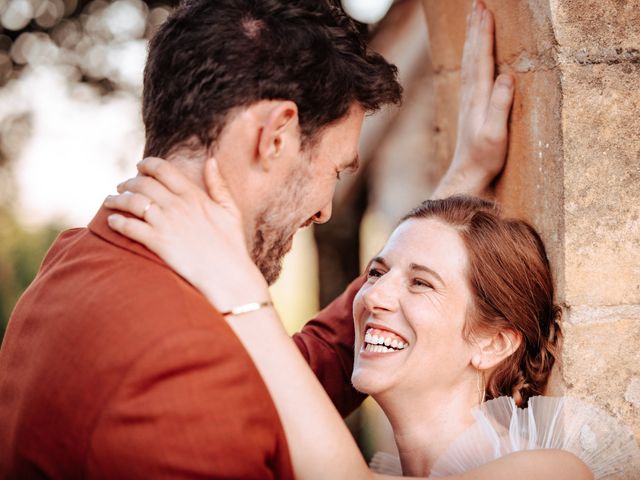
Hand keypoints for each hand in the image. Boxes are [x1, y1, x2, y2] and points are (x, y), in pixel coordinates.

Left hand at [104, 157, 269, 312]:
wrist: (227, 275)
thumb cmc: (231, 245)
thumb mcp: (230, 210)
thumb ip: (219, 184)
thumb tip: (210, 160)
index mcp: (194, 195)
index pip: (163, 169)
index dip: (146, 165)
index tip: (139, 167)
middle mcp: (178, 205)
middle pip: (143, 183)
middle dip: (128, 182)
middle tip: (121, 187)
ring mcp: (166, 223)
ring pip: (132, 202)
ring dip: (116, 199)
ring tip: (110, 202)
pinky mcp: (158, 243)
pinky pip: (129, 227)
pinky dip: (117, 222)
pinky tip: (111, 222)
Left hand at [433, 0, 514, 198]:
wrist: (467, 174)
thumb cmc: (485, 157)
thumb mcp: (496, 134)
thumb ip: (500, 105)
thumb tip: (506, 76)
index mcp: (478, 97)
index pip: (481, 58)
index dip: (483, 33)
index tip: (484, 10)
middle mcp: (471, 94)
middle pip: (472, 54)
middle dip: (475, 27)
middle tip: (476, 3)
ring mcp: (469, 100)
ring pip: (469, 61)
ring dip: (472, 38)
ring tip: (473, 17)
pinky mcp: (470, 106)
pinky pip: (469, 72)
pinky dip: (471, 55)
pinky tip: (472, 52)